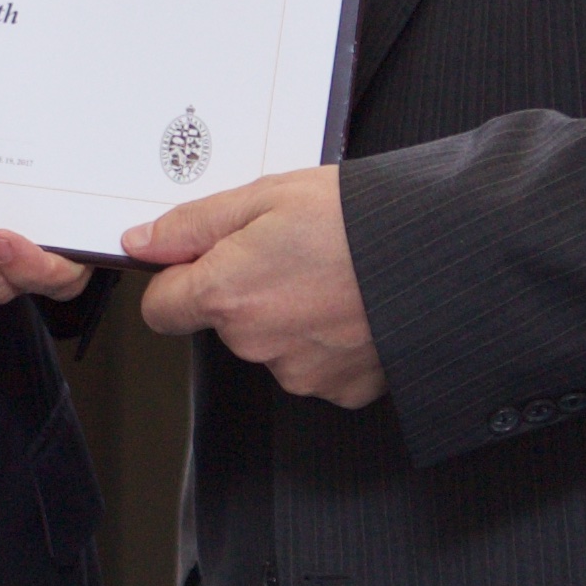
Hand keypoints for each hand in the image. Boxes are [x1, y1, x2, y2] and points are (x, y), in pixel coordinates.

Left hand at [124, 164, 384, 407]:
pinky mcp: (340, 390)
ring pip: (274, 344)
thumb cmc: (364, 222)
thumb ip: (196, 224)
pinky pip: (320, 365)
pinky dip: (331, 340)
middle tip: (295, 252)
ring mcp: (298, 372)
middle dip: (249, 291)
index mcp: (227, 293)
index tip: (204, 262)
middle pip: (225, 323)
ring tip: (334, 276)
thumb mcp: (269, 195)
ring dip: (293, 316)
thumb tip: (144, 241)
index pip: (161, 309)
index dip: (179, 281)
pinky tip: (356, 306)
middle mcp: (255, 343)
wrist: (441, 258)